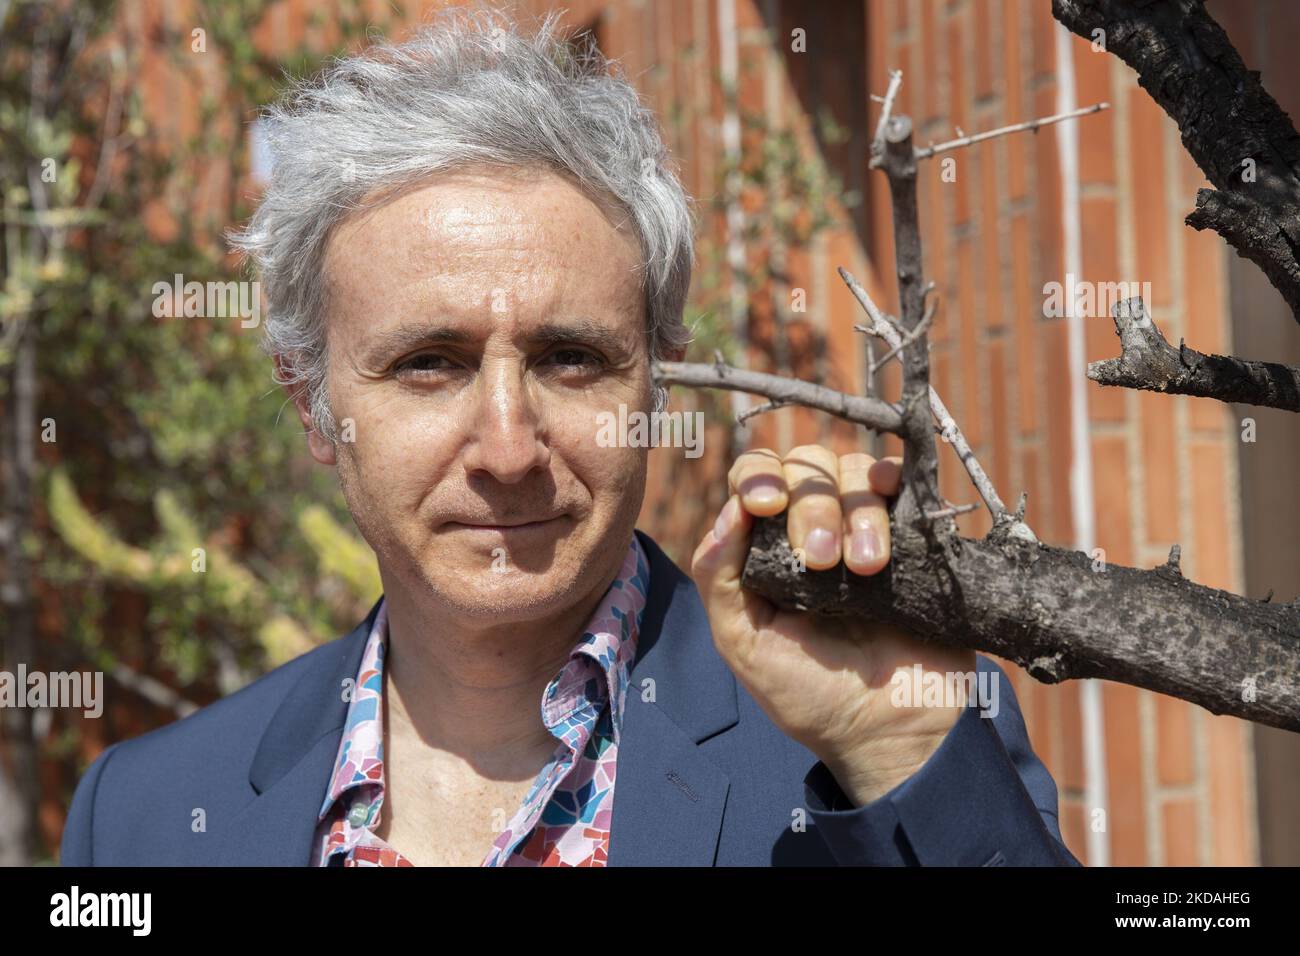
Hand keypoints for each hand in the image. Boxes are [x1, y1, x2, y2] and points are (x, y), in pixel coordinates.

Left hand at [690, 445, 977, 805]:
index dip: (757, 476)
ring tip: (865, 568)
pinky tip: (891, 524)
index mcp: (766, 546)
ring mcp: (866, 525)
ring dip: (857, 510)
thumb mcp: (743, 643)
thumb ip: (720, 577)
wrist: (890, 729)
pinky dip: (894, 487)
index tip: (765, 506)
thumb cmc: (809, 692)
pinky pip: (903, 481)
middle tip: (822, 562)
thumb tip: (730, 510)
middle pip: (805, 466)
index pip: (754, 476)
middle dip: (811, 506)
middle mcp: (815, 525)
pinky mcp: (915, 532)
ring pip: (854, 468)